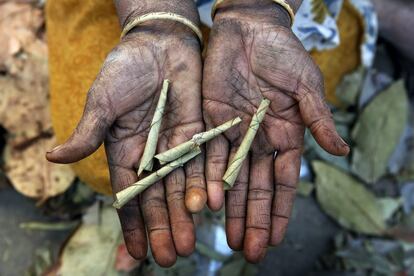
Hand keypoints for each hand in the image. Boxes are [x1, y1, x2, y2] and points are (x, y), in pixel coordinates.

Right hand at [46, 19, 205, 266]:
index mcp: (125, 152)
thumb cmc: (124, 69)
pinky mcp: (199, 133)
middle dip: (162, 228)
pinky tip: (207, 207)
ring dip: (184, 216)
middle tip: (170, 257)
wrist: (158, 44)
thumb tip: (53, 158)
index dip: (132, 225)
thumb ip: (88, 133)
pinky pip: (203, 163)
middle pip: (158, 199)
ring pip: (181, 187)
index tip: (137, 255)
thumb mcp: (102, 102)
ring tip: (187, 244)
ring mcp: (177, 146)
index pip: (129, 196)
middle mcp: (153, 155)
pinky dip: (205, 185)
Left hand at [203, 1, 349, 262]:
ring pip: (232, 179)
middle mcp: (258, 141)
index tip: (276, 237)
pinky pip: (210, 156)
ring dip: (232, 209)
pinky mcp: (210, 122)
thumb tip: (342, 153)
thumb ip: (318, 120)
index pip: (283, 181)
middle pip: (257, 188)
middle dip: (254, 219)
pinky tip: (211, 204)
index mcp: (285, 135)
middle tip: (251, 250)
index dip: (280, 210)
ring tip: (231, 238)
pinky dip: (210, 180)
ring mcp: (234, 134)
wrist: (247, 29)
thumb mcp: (306, 86)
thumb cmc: (282, 53)